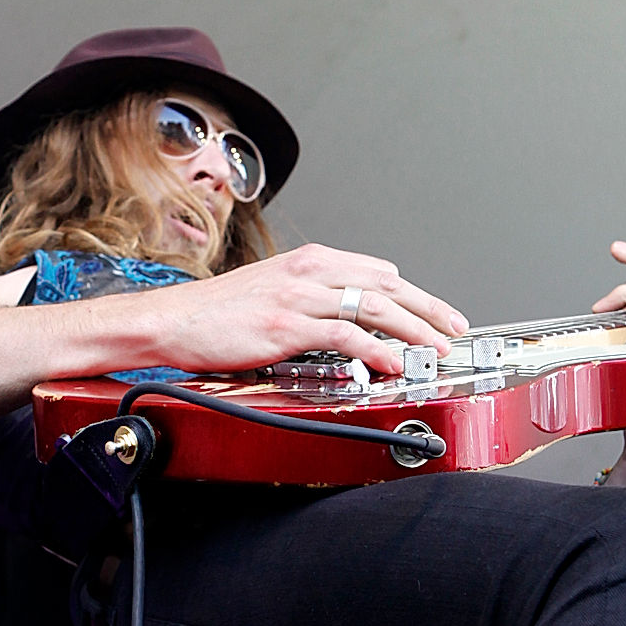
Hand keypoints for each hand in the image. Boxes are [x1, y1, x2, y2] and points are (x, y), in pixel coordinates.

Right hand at [157, 243, 469, 375]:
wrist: (172, 320)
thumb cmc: (217, 312)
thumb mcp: (273, 290)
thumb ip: (314, 298)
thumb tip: (351, 317)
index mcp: (309, 261)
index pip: (378, 270)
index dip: (416, 293)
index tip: (437, 312)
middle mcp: (309, 272)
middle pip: (387, 284)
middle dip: (428, 309)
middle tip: (454, 329)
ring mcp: (299, 297)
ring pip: (374, 306)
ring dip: (412, 330)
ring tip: (435, 349)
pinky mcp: (286, 325)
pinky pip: (344, 335)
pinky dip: (375, 350)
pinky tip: (392, 363)